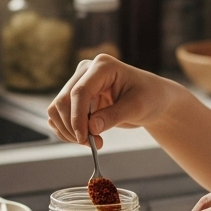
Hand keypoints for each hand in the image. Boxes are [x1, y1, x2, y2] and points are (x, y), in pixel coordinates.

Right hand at [46, 53, 173, 147]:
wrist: (153, 99)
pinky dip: (67, 130)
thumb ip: (114, 116)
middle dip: (73, 127)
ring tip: (92, 142)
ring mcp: (79, 83)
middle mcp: (87, 71)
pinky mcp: (76, 97)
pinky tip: (85, 138)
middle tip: (92, 144)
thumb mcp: (137, 107)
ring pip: (57, 109)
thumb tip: (91, 128)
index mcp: (103, 66)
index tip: (84, 138)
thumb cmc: (150, 97)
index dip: (78, 117)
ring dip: (68, 130)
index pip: (80, 91)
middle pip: (64, 100)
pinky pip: (60, 115)